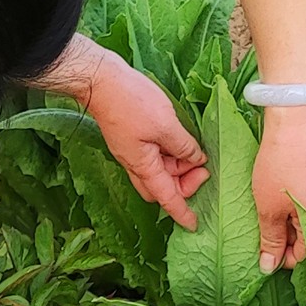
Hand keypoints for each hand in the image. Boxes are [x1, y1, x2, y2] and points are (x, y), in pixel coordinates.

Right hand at [69, 47, 209, 227]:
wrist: (101, 81)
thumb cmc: (131, 102)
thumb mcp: (166, 125)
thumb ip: (184, 146)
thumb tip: (196, 159)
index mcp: (143, 166)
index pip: (166, 198)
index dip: (181, 212)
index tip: (194, 224)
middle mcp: (136, 164)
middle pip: (162, 188)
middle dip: (183, 186)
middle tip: (203, 169)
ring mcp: (133, 151)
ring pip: (159, 171)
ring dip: (178, 167)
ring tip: (195, 150)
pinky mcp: (132, 139)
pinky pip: (155, 157)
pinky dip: (171, 155)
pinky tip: (182, 142)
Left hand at [252, 103, 305, 271]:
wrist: (298, 120)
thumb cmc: (281, 166)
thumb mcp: (268, 208)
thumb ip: (271, 240)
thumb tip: (269, 268)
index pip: (305, 255)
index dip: (283, 256)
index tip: (267, 248)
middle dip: (292, 236)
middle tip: (269, 225)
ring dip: (299, 216)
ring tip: (278, 204)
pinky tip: (294, 187)